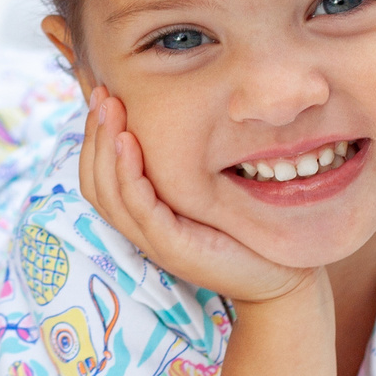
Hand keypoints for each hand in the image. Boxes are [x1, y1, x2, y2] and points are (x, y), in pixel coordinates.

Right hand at [77, 86, 311, 305]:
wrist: (282, 281)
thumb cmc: (249, 233)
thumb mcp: (210, 194)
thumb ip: (189, 169)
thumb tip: (186, 121)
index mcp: (145, 219)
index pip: (98, 179)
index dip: (94, 138)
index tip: (104, 96)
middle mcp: (141, 232)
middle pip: (93, 183)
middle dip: (93, 135)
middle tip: (102, 94)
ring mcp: (154, 242)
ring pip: (107, 194)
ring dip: (104, 147)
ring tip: (109, 109)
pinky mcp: (173, 247)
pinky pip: (138, 206)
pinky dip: (128, 172)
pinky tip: (129, 141)